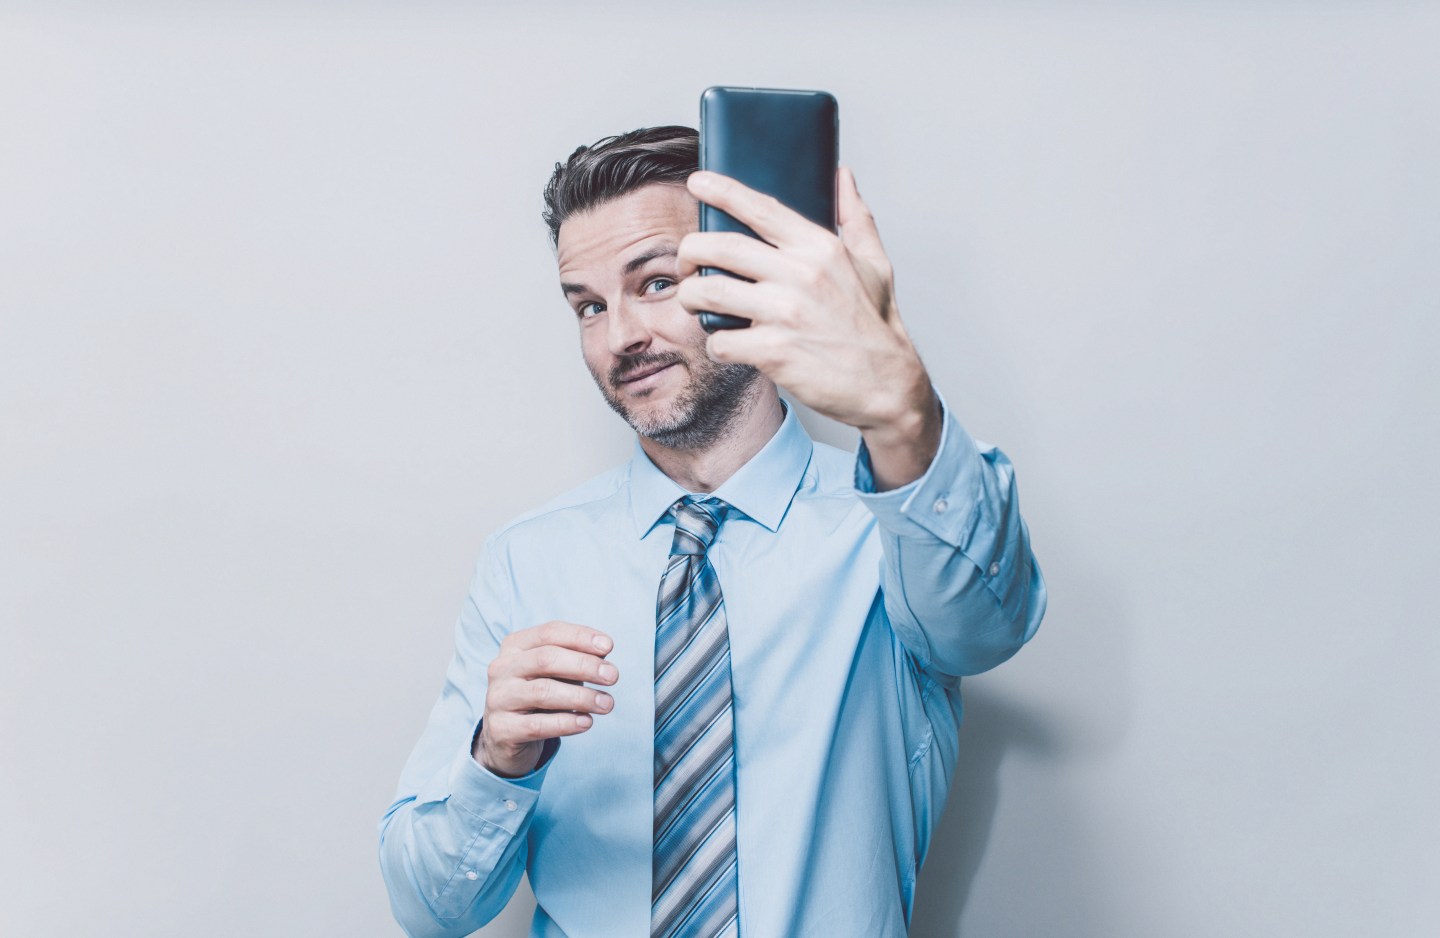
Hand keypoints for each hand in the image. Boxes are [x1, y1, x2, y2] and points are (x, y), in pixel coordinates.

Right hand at [473, 620, 617, 777]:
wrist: (507, 735)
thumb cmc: (539, 695)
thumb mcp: (556, 672)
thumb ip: (576, 659)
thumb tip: (604, 650)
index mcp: (514, 646)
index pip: (549, 633)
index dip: (580, 637)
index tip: (609, 646)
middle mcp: (501, 668)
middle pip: (545, 659)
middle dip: (584, 666)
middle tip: (613, 676)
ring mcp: (498, 698)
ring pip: (542, 692)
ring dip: (581, 697)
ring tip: (607, 703)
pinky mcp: (501, 729)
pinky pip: (537, 725)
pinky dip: (567, 722)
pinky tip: (586, 722)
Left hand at [675, 167, 935, 437]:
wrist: (886, 385)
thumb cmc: (875, 325)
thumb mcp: (875, 264)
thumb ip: (856, 217)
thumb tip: (844, 177)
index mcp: (821, 248)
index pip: (761, 208)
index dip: (723, 191)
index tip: (697, 182)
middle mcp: (801, 274)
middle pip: (720, 247)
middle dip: (689, 251)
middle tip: (686, 263)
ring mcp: (785, 313)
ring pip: (708, 291)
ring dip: (690, 297)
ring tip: (694, 302)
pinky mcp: (773, 351)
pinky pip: (720, 340)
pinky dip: (715, 344)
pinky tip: (727, 345)